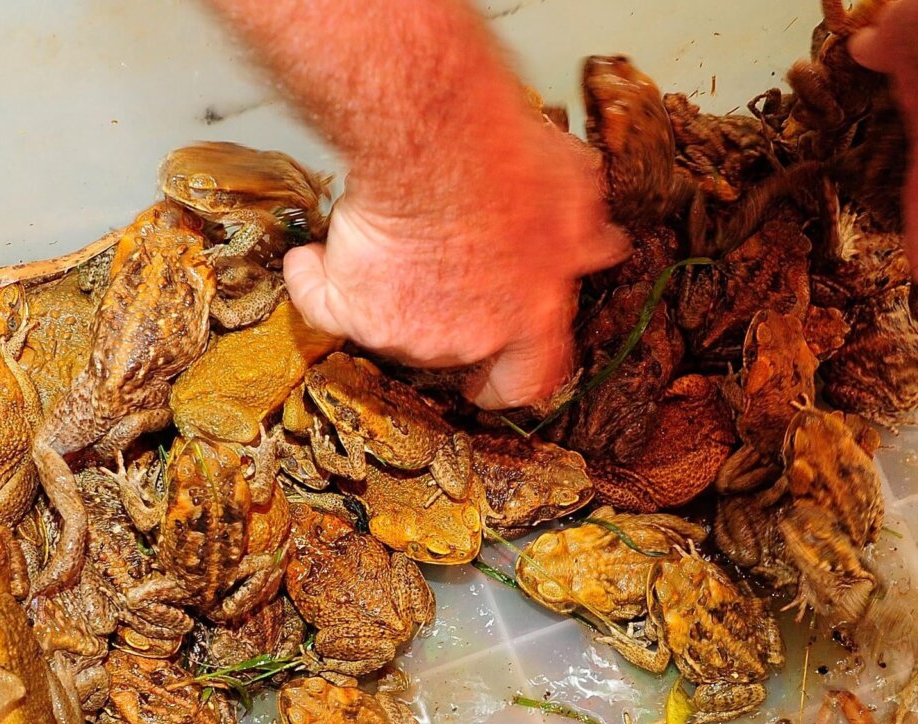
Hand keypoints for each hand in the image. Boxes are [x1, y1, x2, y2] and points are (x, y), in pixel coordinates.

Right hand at [282, 127, 626, 409]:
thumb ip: (582, 231)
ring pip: (389, 328)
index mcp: (534, 315)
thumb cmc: (505, 160)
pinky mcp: (355, 313)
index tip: (486, 380)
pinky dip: (314, 278)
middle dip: (436, 318)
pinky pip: (322, 304)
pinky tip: (316, 252)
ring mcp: (411, 335)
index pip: (529, 380)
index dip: (504, 383)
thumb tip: (603, 247)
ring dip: (382, 289)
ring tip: (380, 238)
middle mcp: (474, 339)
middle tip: (423, 277)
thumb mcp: (568, 189)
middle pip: (452, 351)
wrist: (437, 145)